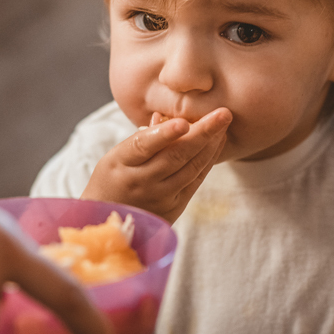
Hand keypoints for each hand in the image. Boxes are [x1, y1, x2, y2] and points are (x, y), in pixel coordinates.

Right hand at [81, 108, 231, 222]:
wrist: (110, 220)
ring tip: (224, 122)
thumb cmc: (114, 178)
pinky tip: (217, 142)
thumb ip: (142, 138)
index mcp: (120, 163)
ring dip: (211, 144)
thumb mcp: (116, 156)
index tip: (183, 122)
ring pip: (190, 169)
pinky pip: (195, 180)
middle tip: (223, 113)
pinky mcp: (174, 207)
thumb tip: (166, 116)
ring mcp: (159, 197)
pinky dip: (209, 160)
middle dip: (202, 133)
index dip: (164, 134)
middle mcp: (140, 182)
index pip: (143, 146)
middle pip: (174, 156)